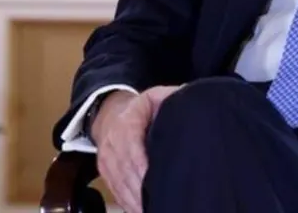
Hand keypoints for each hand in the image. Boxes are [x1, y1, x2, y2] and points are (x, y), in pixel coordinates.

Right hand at [92, 85, 180, 212]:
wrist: (111, 115)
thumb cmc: (141, 109)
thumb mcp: (155, 96)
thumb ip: (173, 98)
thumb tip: (191, 101)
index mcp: (127, 122)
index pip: (131, 145)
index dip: (141, 164)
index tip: (153, 179)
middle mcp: (112, 142)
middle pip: (125, 170)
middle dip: (141, 191)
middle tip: (160, 203)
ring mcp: (106, 159)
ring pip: (119, 184)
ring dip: (135, 201)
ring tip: (153, 210)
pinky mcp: (105, 173)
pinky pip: (116, 191)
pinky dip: (128, 204)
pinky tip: (142, 211)